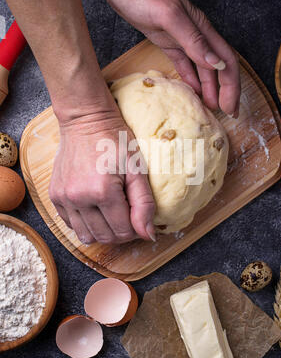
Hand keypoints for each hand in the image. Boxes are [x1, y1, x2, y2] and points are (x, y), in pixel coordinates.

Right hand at [49, 112, 155, 244]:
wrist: (85, 120)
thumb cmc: (115, 140)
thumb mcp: (137, 168)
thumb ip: (144, 204)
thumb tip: (148, 236)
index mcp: (103, 192)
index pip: (123, 231)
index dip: (135, 229)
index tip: (139, 216)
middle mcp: (79, 198)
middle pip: (105, 237)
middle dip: (121, 232)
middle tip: (127, 215)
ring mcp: (64, 198)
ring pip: (85, 235)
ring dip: (102, 232)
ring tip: (111, 214)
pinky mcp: (55, 196)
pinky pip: (70, 225)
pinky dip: (85, 224)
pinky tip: (95, 209)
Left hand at [101, 0, 240, 116]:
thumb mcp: (171, 17)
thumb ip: (194, 41)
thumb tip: (215, 63)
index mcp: (203, 30)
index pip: (226, 62)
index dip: (231, 85)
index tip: (231, 106)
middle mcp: (198, 37)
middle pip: (218, 69)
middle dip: (225, 91)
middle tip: (226, 113)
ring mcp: (184, 41)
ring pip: (203, 70)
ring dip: (209, 89)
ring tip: (211, 108)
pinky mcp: (170, 43)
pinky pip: (185, 66)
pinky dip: (191, 80)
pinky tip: (194, 93)